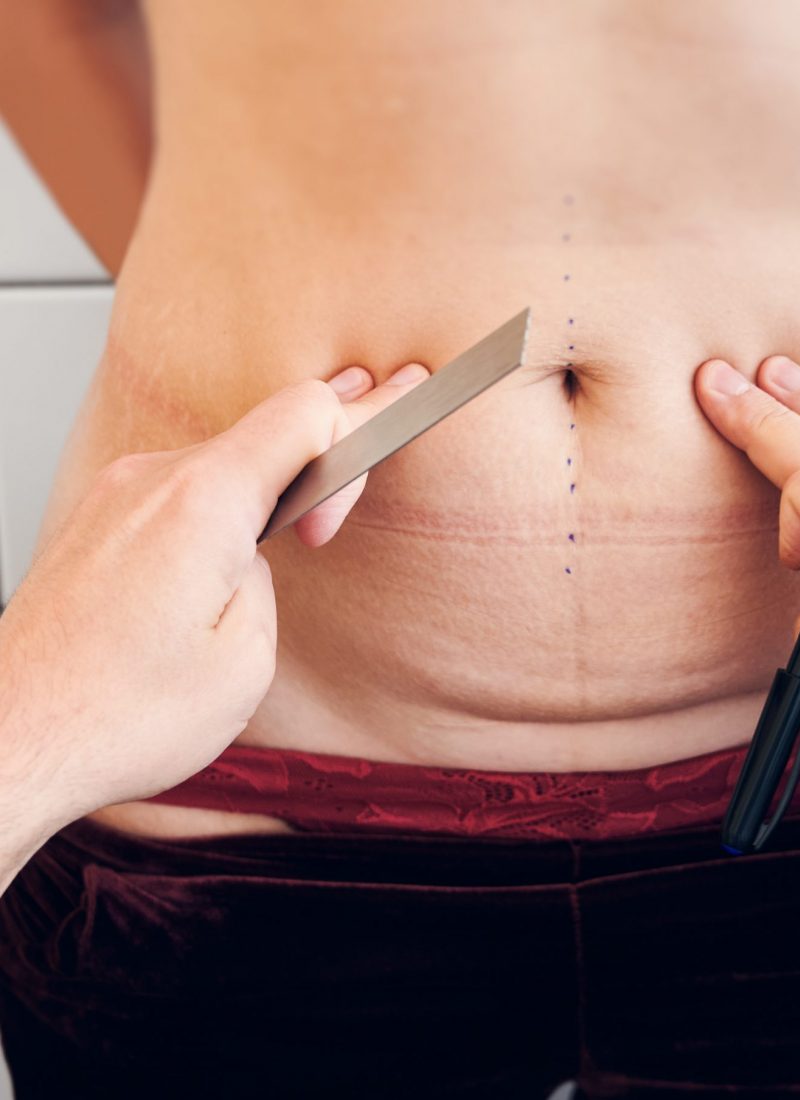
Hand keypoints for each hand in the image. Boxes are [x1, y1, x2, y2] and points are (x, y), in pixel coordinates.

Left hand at [0, 361, 427, 849]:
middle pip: (264, 428)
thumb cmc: (113, 714)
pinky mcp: (96, 522)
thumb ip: (267, 581)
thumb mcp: (245, 661)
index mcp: (203, 502)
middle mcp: (153, 480)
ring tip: (297, 517)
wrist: (10, 740)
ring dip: (266, 484)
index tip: (373, 467)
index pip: (305, 412)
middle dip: (323, 447)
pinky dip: (218, 503)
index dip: (357, 431)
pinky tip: (227, 545)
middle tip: (378, 414)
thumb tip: (253, 553)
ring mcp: (116, 497)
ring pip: (219, 460)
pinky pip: (177, 489)